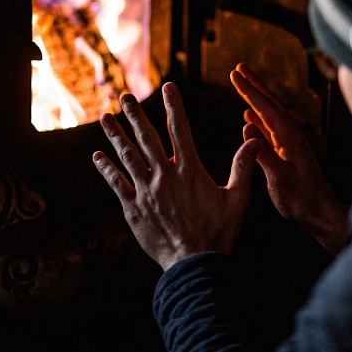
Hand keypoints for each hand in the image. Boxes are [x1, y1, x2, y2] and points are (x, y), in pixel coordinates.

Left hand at [92, 82, 260, 270]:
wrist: (194, 264)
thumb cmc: (219, 232)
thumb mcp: (238, 198)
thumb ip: (243, 167)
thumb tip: (254, 140)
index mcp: (190, 170)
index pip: (180, 129)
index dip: (173, 106)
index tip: (167, 87)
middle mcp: (164, 175)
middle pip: (146, 138)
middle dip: (136, 115)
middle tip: (125, 96)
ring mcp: (146, 191)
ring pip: (127, 156)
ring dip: (115, 136)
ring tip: (105, 118)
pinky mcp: (133, 208)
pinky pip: (116, 184)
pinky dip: (106, 169)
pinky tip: (97, 156)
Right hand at [230, 63, 348, 253]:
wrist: (322, 215)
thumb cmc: (304, 201)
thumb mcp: (280, 179)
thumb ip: (263, 154)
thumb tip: (246, 128)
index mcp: (290, 138)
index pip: (266, 108)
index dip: (249, 91)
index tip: (234, 75)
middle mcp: (291, 136)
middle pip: (270, 104)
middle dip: (254, 85)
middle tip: (239, 68)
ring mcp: (290, 145)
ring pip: (270, 115)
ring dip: (255, 99)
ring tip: (243, 86)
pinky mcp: (288, 155)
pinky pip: (270, 131)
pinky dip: (258, 120)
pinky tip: (249, 119)